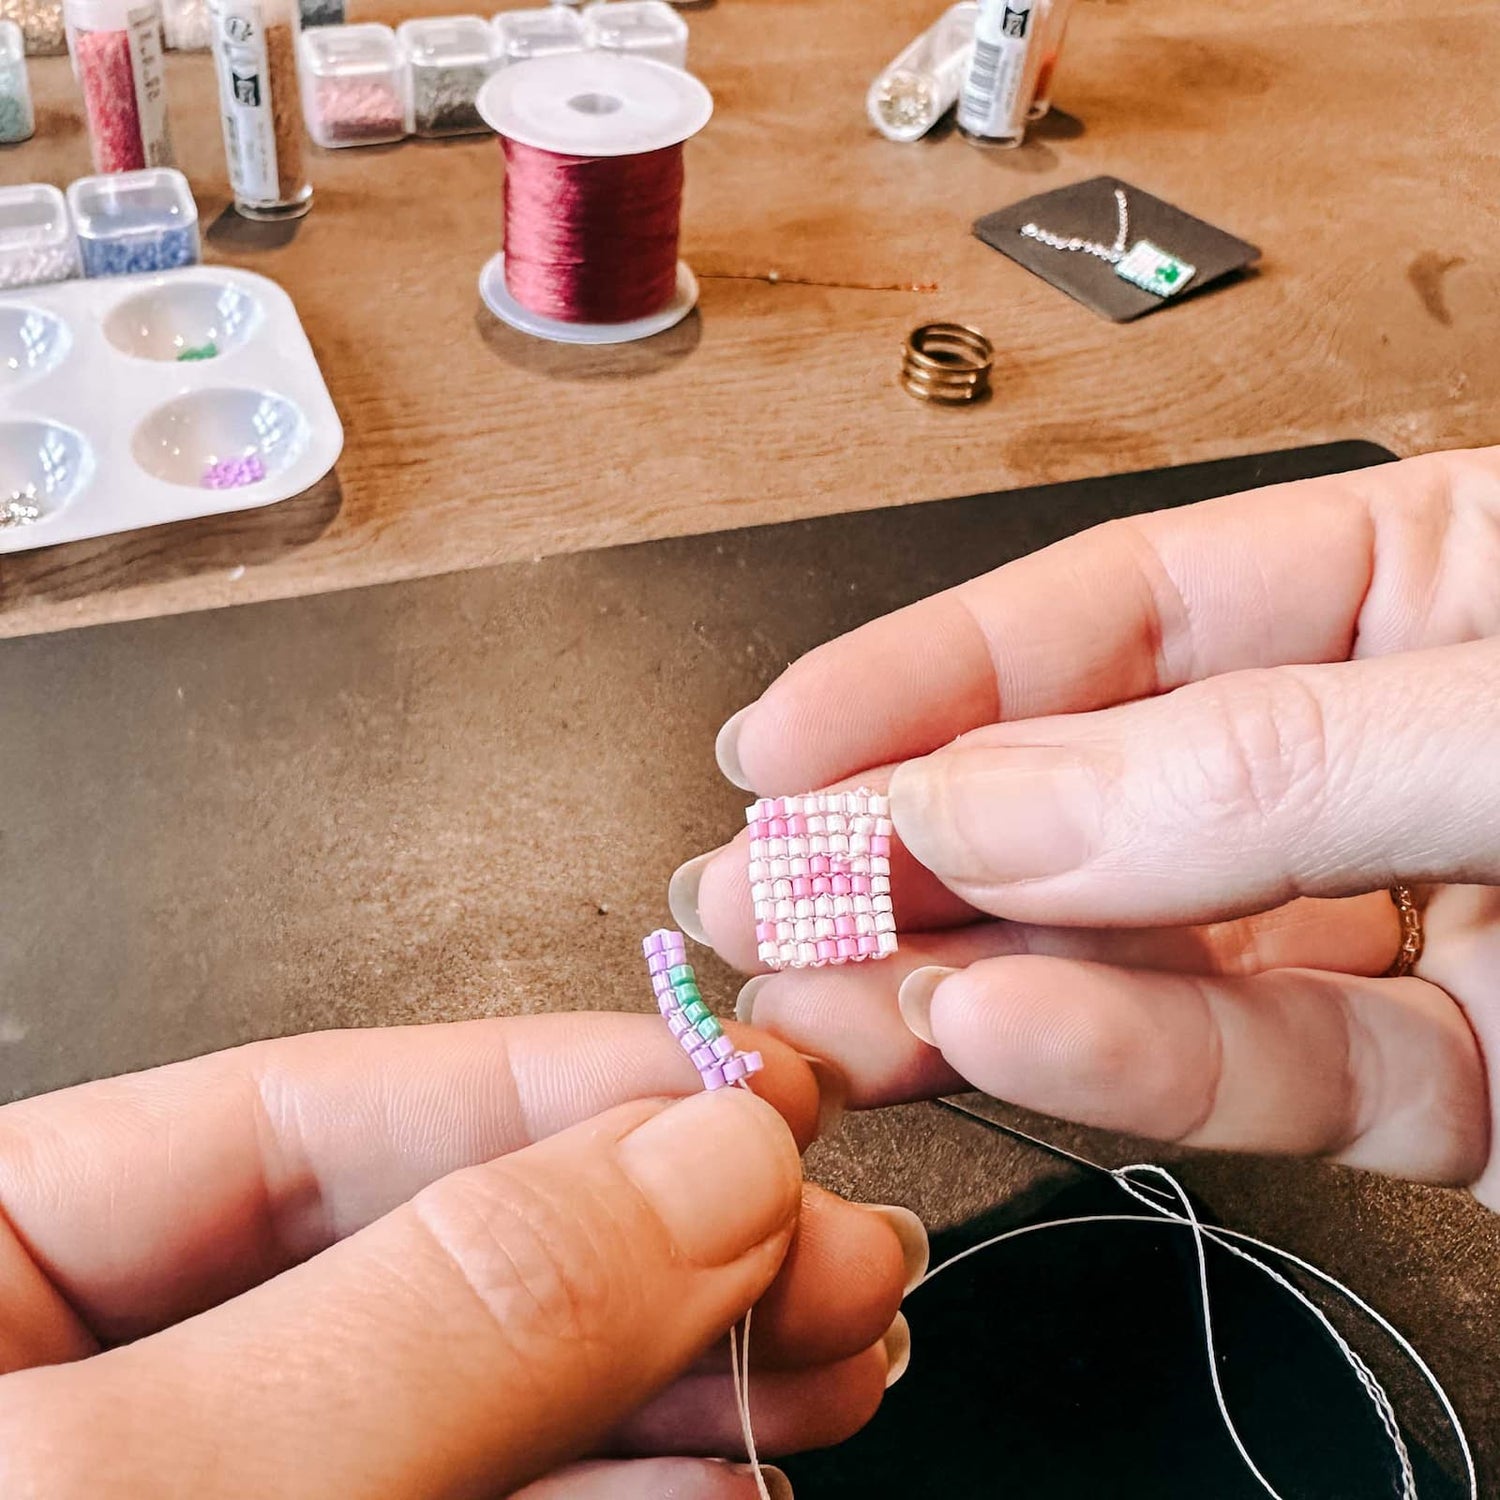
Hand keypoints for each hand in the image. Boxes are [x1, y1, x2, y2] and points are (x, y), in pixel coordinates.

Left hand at [0, 1015, 921, 1497]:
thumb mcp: (142, 1493)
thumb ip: (427, 1322)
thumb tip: (693, 1166)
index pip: (313, 1112)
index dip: (553, 1087)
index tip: (744, 1094)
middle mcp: (101, 1382)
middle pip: (433, 1252)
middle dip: (657, 1243)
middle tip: (831, 1237)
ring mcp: (212, 1493)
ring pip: (487, 1399)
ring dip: (679, 1376)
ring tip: (830, 1351)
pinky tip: (725, 1485)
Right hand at [676, 447, 1499, 1206]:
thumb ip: (1265, 763)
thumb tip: (993, 805)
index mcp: (1425, 589)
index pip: (1132, 605)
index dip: (937, 670)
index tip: (786, 742)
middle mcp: (1386, 753)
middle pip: (1104, 789)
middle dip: (913, 843)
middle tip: (757, 892)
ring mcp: (1416, 922)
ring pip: (1155, 947)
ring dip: (976, 977)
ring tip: (819, 1002)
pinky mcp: (1459, 1091)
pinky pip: (1275, 1072)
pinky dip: (1133, 1067)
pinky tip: (998, 1041)